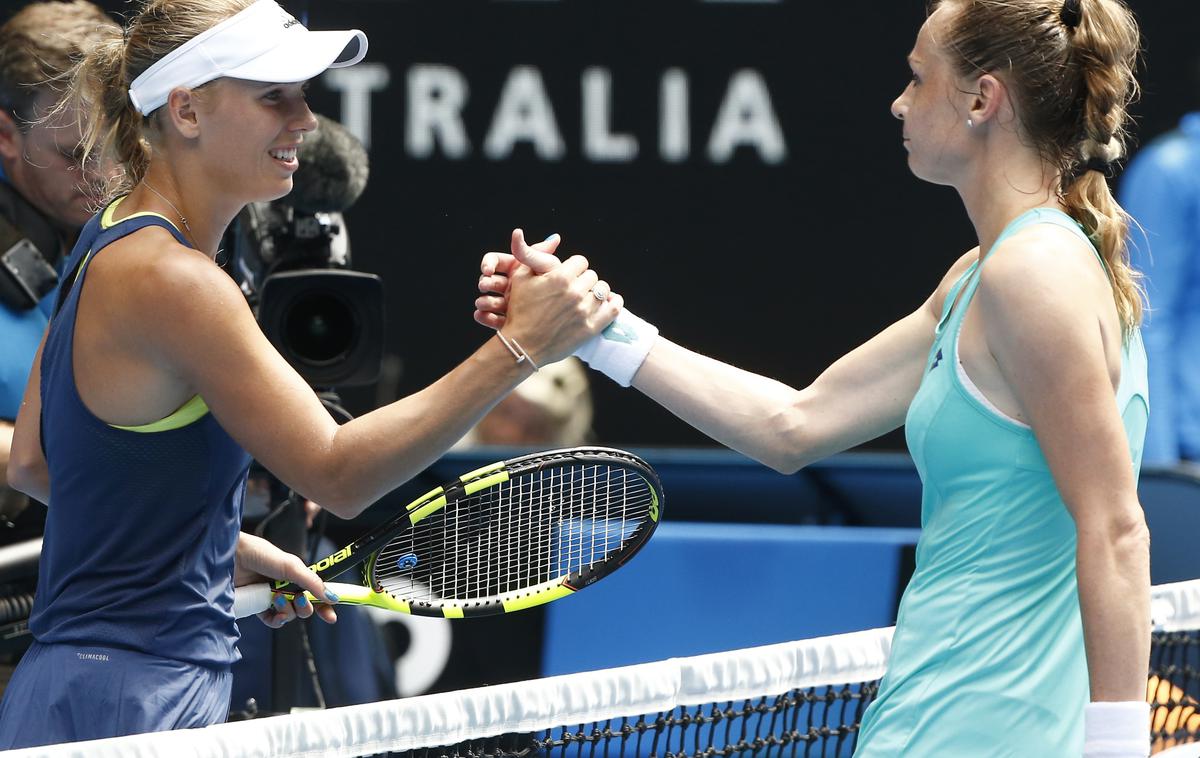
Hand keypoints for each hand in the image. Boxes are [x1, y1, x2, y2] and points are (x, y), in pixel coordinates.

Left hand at [234, 532, 337, 626]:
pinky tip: (274, 613)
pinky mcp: (257, 606)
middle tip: (299, 599)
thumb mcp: (292, 566)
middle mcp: (286, 588)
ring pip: (289, 615)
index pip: (316, 593)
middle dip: (305, 607)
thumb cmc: (261, 555)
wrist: (232, 557)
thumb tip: (333, 597)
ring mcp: (272, 598)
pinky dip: (276, 620)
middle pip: (304, 607)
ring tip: (277, 598)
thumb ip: (313, 582)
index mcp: (297, 576)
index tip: (331, 617)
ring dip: (287, 610)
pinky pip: (272, 621)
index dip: (325, 605)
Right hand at [474, 233, 562, 329]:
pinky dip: (486, 317)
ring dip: (483, 301)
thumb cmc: (556, 286)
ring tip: (482, 304)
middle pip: (488, 281)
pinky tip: (482, 316)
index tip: (487, 269)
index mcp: (514, 269)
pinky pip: (492, 319)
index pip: (494, 261)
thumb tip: (556, 237)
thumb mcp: (547, 268)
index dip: (488, 263)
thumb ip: (543, 254)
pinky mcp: (508, 321)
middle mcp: (508, 285)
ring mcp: (506, 304)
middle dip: (485, 283)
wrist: (559, 319)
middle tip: (484, 286)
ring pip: (488, 301)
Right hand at [496, 229, 622, 364]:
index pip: (581, 261)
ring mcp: (585, 310)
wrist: (523, 346)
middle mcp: (575, 292)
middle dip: (583, 281)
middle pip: (592, 275)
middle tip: (573, 290)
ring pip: (603, 290)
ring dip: (596, 293)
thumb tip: (552, 236)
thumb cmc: (519, 310)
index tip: (567, 277)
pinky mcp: (591, 328)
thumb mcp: (520, 278)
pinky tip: (607, 303)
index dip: (573, 268)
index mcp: (560, 277)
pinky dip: (614, 303)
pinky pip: (614, 308)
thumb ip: (533, 253)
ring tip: (585, 299)